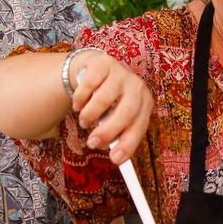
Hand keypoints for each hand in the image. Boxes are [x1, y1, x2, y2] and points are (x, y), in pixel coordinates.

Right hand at [70, 51, 153, 165]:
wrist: (96, 71)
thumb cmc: (109, 102)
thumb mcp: (116, 118)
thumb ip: (117, 135)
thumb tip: (116, 157)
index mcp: (145, 103)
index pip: (139, 126)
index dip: (128, 144)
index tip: (115, 160)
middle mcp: (137, 86)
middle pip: (126, 112)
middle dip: (108, 131)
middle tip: (92, 143)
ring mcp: (121, 73)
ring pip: (103, 98)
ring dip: (89, 115)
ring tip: (84, 121)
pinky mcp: (103, 63)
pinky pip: (88, 85)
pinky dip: (80, 99)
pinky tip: (78, 104)